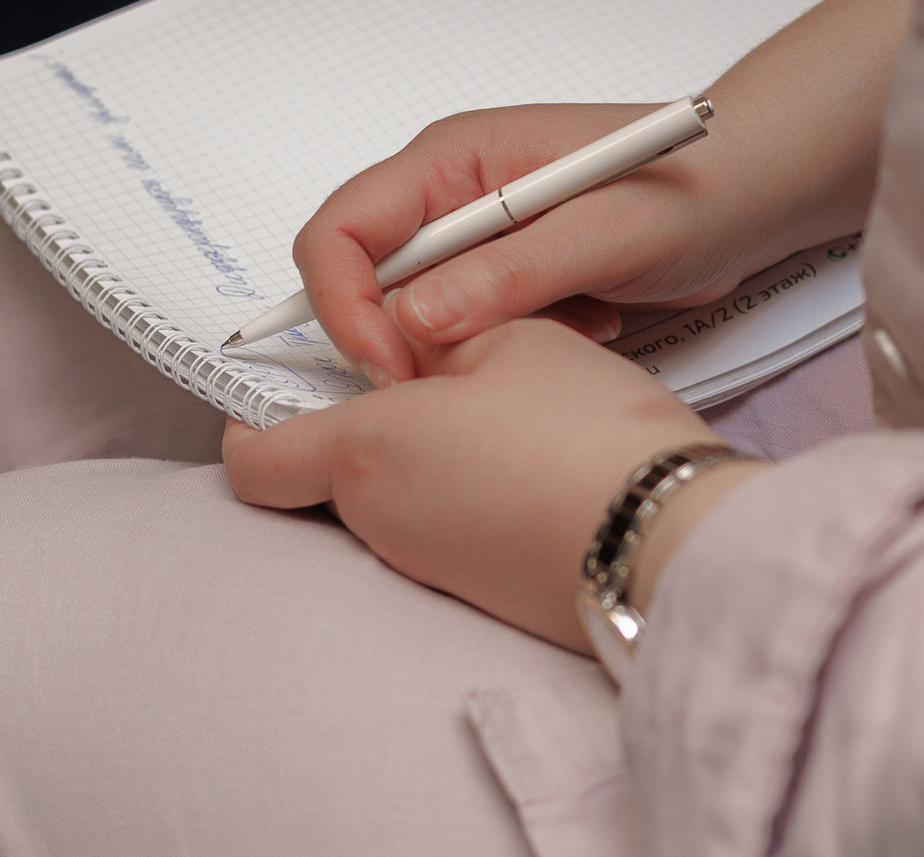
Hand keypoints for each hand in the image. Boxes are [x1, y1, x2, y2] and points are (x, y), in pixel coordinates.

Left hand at [221, 317, 765, 651]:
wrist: (669, 543)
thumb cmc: (592, 438)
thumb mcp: (512, 338)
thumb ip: (439, 332)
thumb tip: (410, 335)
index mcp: (366, 452)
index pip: (253, 457)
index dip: (257, 416)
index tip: (298, 376)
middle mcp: (381, 521)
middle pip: (324, 474)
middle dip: (359, 422)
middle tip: (423, 369)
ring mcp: (427, 566)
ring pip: (388, 499)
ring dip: (420, 452)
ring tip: (498, 406)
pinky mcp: (477, 592)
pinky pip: (441, 529)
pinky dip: (463, 489)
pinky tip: (527, 457)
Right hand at [293, 0, 922, 385]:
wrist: (754, 188)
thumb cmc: (690, 185)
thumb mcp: (604, 232)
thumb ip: (507, 273)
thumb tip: (417, 318)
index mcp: (452, 157)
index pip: (340, 229)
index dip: (345, 305)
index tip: (392, 365)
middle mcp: (449, 190)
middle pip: (364, 276)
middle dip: (401, 336)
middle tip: (462, 378)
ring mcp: (475, 231)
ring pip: (414, 309)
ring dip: (468, 342)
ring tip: (557, 329)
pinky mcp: (504, 269)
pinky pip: (465, 324)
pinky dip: (509, 343)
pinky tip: (580, 324)